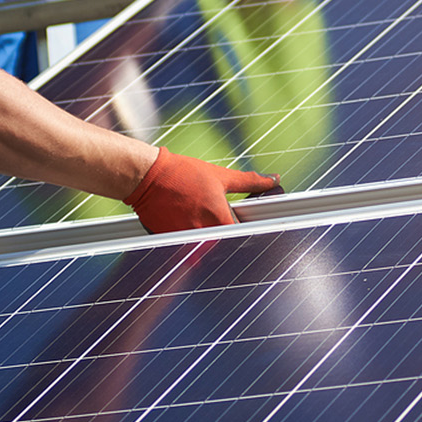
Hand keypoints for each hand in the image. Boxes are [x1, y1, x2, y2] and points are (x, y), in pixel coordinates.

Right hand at [126, 147, 281, 232]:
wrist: (148, 178)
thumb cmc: (182, 174)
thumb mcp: (220, 175)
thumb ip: (250, 180)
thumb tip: (273, 179)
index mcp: (219, 218)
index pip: (242, 235)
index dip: (247, 230)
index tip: (247, 224)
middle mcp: (204, 233)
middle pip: (224, 242)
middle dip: (225, 232)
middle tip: (217, 217)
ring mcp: (187, 241)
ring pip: (206, 246)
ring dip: (207, 236)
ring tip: (198, 216)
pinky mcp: (172, 243)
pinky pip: (188, 246)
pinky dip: (191, 238)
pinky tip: (184, 220)